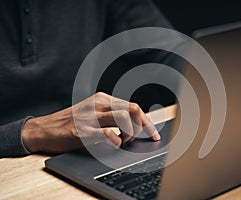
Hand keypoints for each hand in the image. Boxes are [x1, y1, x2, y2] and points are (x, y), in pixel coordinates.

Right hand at [21, 92, 159, 152]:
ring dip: (130, 134)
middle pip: (134, 109)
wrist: (45, 128)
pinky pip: (108, 133)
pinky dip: (116, 141)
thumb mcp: (93, 111)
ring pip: (124, 118)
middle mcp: (98, 104)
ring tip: (122, 141)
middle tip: (136, 139)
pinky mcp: (83, 130)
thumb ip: (111, 114)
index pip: (134, 107)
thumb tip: (134, 124)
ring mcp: (91, 116)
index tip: (153, 134)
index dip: (147, 122)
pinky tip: (112, 144)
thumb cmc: (71, 122)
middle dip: (142, 127)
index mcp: (103, 99)